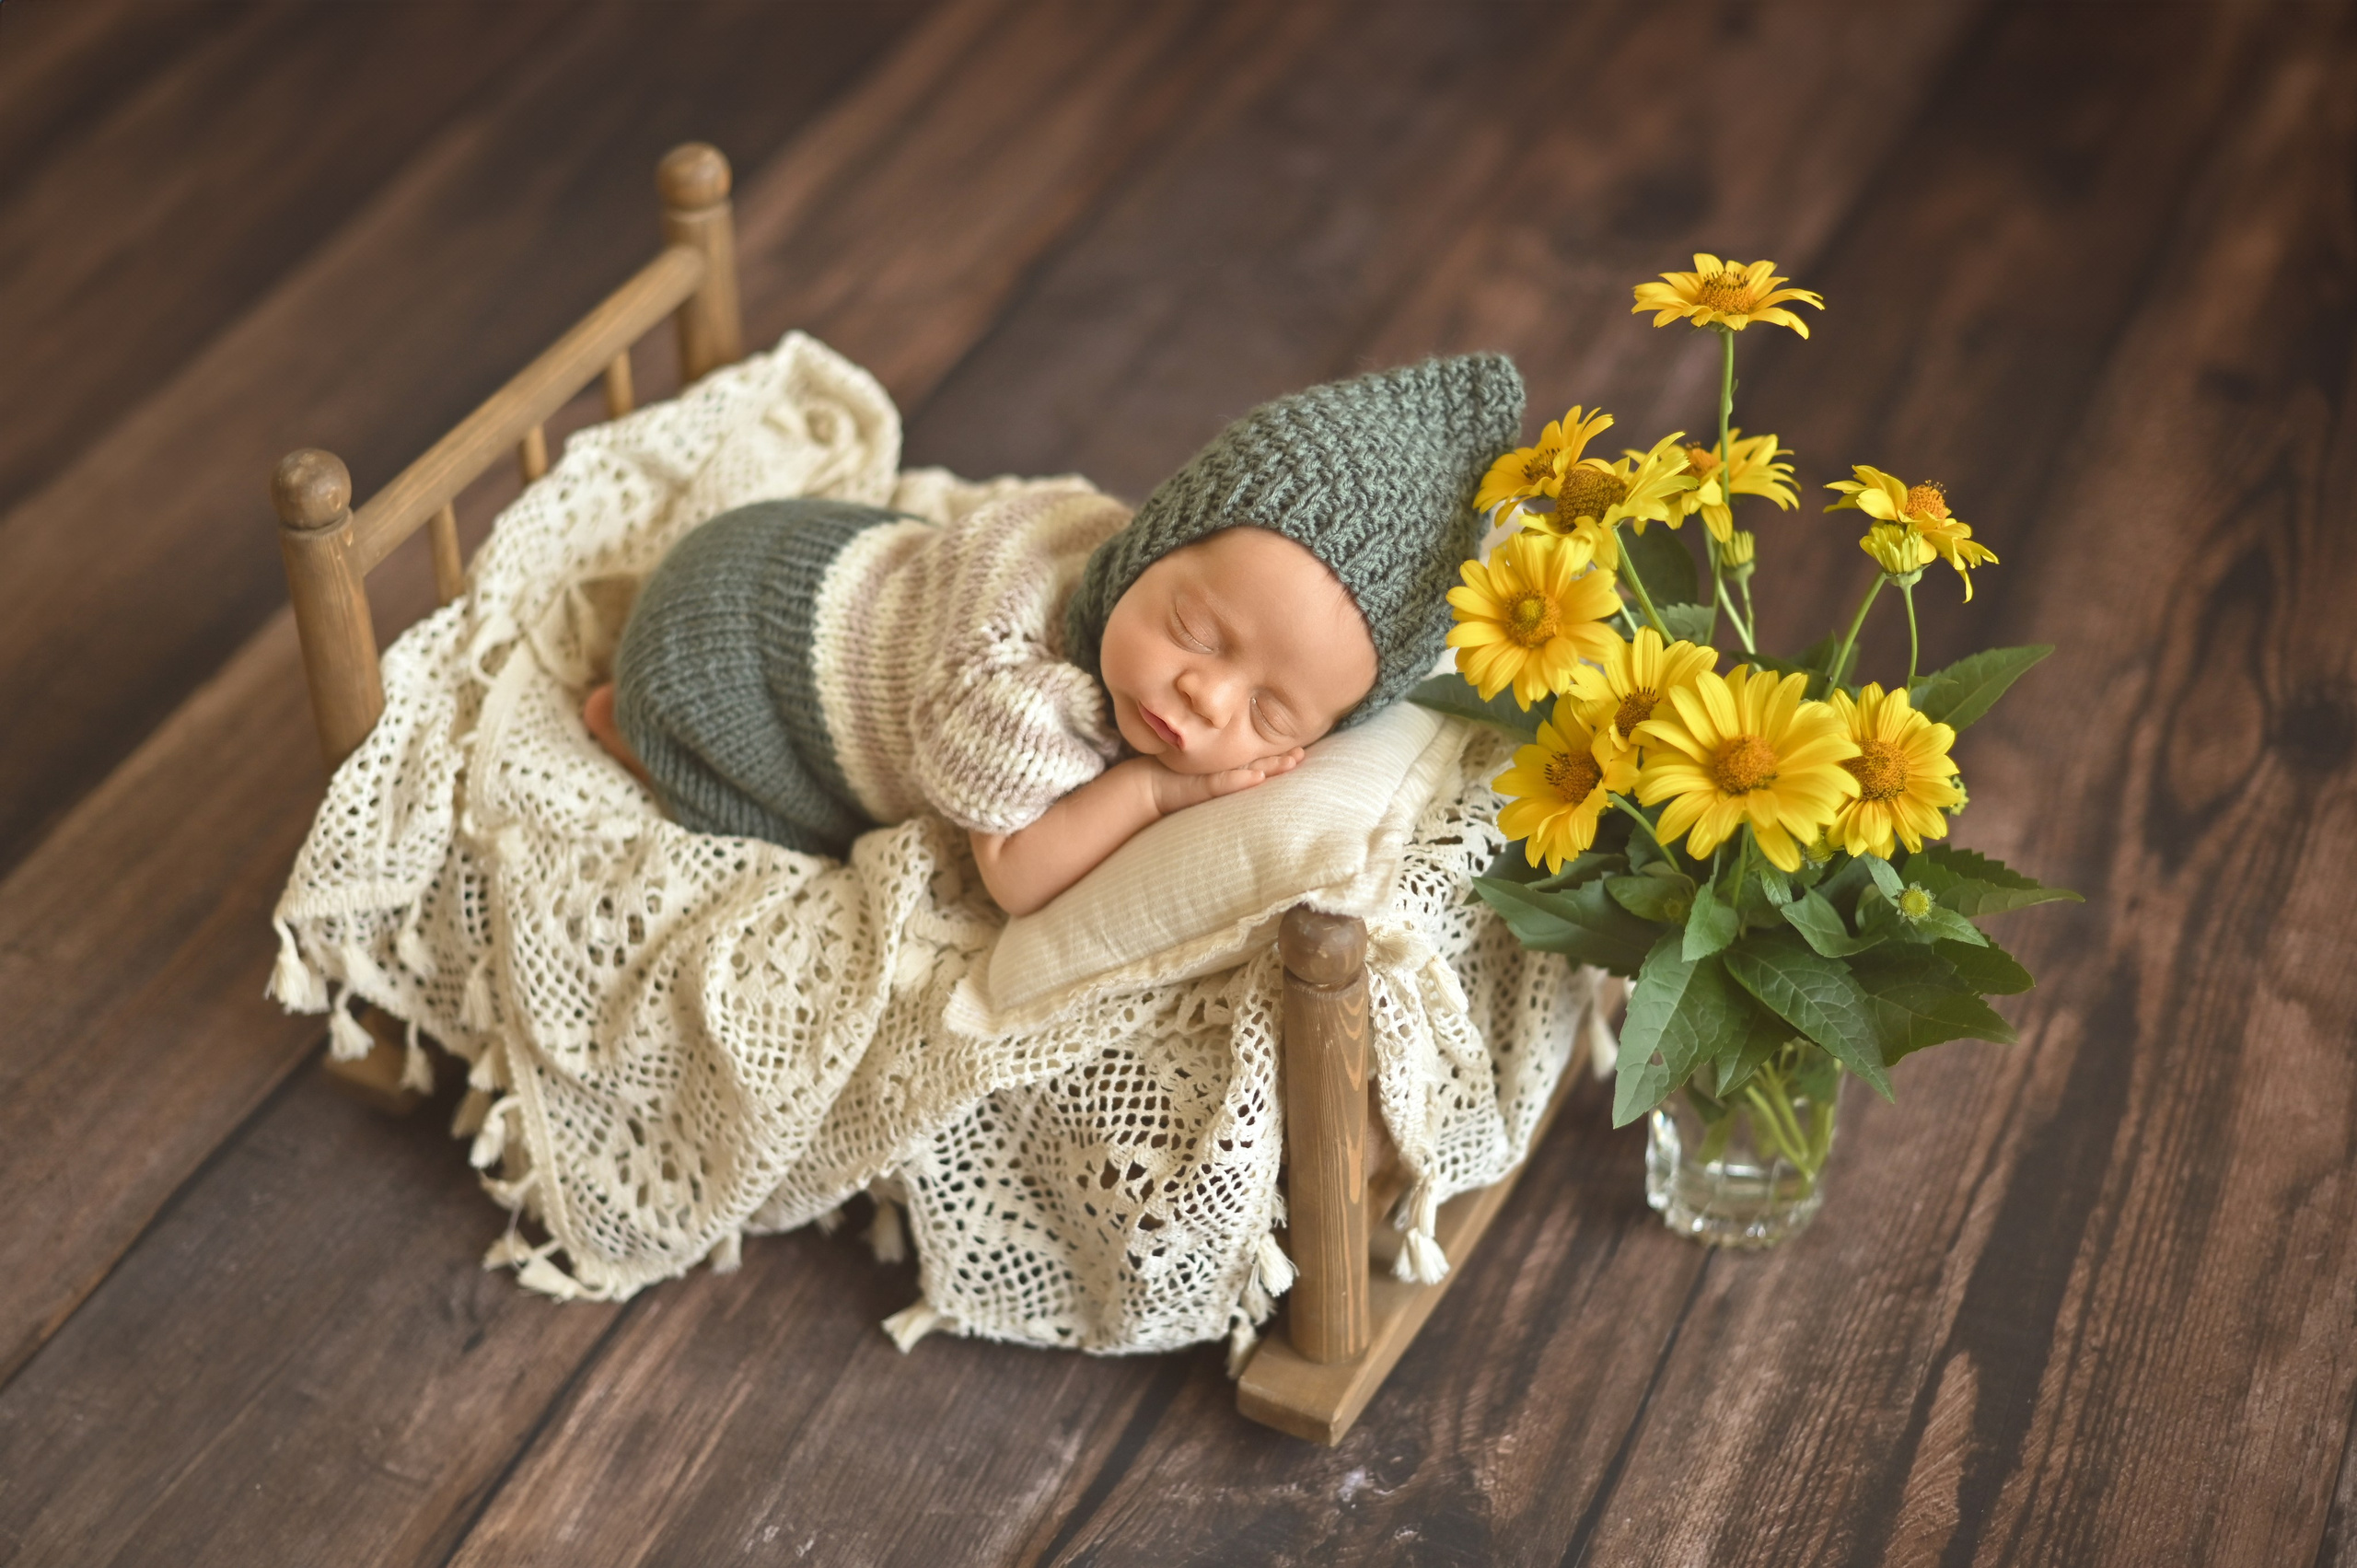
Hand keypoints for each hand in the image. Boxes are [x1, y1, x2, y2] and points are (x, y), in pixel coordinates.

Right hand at [1146, 748, 1305, 814]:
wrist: (1147, 785)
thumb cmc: (1175, 780)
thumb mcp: (1203, 778)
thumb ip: (1224, 776)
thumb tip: (1252, 777)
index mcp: (1225, 765)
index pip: (1257, 759)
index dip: (1278, 755)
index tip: (1301, 751)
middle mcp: (1222, 765)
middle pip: (1258, 760)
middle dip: (1281, 758)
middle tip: (1302, 754)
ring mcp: (1212, 773)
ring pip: (1247, 768)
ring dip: (1271, 766)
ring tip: (1292, 763)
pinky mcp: (1201, 784)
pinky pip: (1223, 782)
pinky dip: (1240, 780)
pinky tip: (1257, 779)